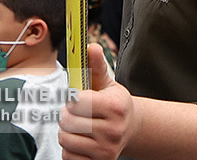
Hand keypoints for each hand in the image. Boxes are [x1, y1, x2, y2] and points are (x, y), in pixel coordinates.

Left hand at [59, 44, 134, 159]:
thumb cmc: (114, 104)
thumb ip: (96, 66)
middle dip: (66, 114)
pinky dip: (69, 148)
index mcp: (116, 107)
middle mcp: (114, 130)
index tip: (78, 98)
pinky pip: (68, 156)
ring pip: (65, 139)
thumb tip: (91, 47)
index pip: (77, 101)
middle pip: (68, 121)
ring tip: (77, 126)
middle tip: (74, 113)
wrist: (131, 129)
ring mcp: (106, 150)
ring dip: (66, 131)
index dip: (73, 98)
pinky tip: (80, 140)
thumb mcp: (108, 84)